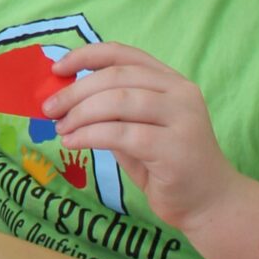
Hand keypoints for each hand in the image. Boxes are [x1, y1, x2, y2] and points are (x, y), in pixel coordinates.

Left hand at [44, 43, 244, 231]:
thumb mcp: (136, 130)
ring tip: (62, 129)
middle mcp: (181, 93)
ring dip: (80, 114)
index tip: (56, 70)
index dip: (86, 56)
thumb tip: (64, 99)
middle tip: (49, 108)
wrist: (209, 203)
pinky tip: (74, 143)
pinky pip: (121, 133)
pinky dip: (90, 135)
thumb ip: (112, 111)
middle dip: (75, 91)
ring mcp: (183, 119)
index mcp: (172, 81)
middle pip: (117, 77)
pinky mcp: (175, 148)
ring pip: (118, 101)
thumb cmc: (166, 166)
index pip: (124, 55)